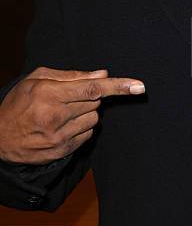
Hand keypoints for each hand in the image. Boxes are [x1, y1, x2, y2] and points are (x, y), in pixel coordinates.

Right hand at [0, 67, 145, 164]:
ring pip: (94, 119)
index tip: (139, 86)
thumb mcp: (38, 79)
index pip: (93, 88)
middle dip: (90, 96)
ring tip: (64, 112)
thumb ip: (72, 75)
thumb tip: (102, 74)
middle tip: (70, 97)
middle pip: (95, 103)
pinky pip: (87, 135)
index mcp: (50, 94)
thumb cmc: (19, 103)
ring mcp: (59, 137)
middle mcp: (56, 116)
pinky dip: (81, 127)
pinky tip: (63, 125)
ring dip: (86, 112)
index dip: (118, 86)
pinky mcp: (62, 151)